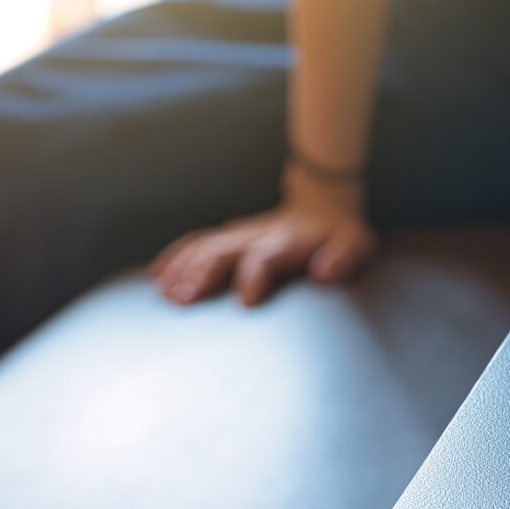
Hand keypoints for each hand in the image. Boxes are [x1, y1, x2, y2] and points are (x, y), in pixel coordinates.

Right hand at [149, 175, 376, 306]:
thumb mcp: (355, 246)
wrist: (321, 207)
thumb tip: (324, 272)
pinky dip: (173, 258)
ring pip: (204, 247)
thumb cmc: (338, 238)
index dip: (256, 276)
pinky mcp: (226, 236)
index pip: (268, 256)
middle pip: (224, 252)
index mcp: (287, 241)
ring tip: (163, 292)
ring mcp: (238, 234)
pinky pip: (194, 244)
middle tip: (183, 299)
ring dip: (182, 269)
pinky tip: (154, 277)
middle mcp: (257, 235)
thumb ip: (342, 258)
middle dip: (202, 274)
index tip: (245, 301)